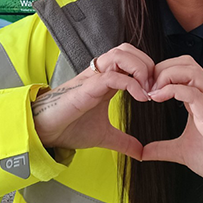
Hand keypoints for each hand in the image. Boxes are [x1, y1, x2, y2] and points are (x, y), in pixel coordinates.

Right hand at [32, 43, 152, 159]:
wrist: (45, 131)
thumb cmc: (69, 127)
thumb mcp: (104, 135)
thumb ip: (124, 141)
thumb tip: (141, 153)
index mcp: (105, 80)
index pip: (130, 58)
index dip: (148, 69)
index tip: (158, 91)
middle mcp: (99, 74)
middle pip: (127, 49)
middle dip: (147, 63)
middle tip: (156, 87)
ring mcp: (92, 78)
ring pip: (119, 54)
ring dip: (140, 68)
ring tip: (148, 90)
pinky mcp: (86, 88)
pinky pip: (112, 75)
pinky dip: (131, 83)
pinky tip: (142, 98)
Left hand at [142, 55, 202, 194]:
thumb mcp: (181, 151)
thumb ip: (161, 148)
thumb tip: (141, 152)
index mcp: (198, 100)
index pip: (180, 68)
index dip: (159, 72)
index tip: (143, 89)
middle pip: (185, 62)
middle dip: (161, 68)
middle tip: (145, 87)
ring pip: (191, 69)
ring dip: (167, 75)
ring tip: (152, 91)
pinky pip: (194, 92)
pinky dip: (173, 90)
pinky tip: (158, 98)